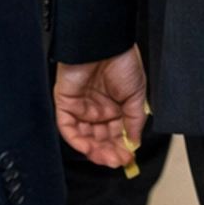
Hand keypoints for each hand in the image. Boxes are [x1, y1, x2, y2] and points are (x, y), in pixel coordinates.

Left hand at [55, 46, 148, 170]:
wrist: (105, 43)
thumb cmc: (123, 61)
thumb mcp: (137, 95)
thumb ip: (135, 121)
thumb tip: (135, 143)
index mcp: (115, 106)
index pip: (116, 134)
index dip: (122, 148)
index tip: (128, 159)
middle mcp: (97, 108)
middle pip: (100, 139)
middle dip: (109, 152)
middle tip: (118, 161)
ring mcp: (81, 106)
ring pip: (84, 137)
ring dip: (95, 150)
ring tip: (107, 157)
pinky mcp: (65, 102)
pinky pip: (68, 127)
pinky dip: (78, 140)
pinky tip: (90, 148)